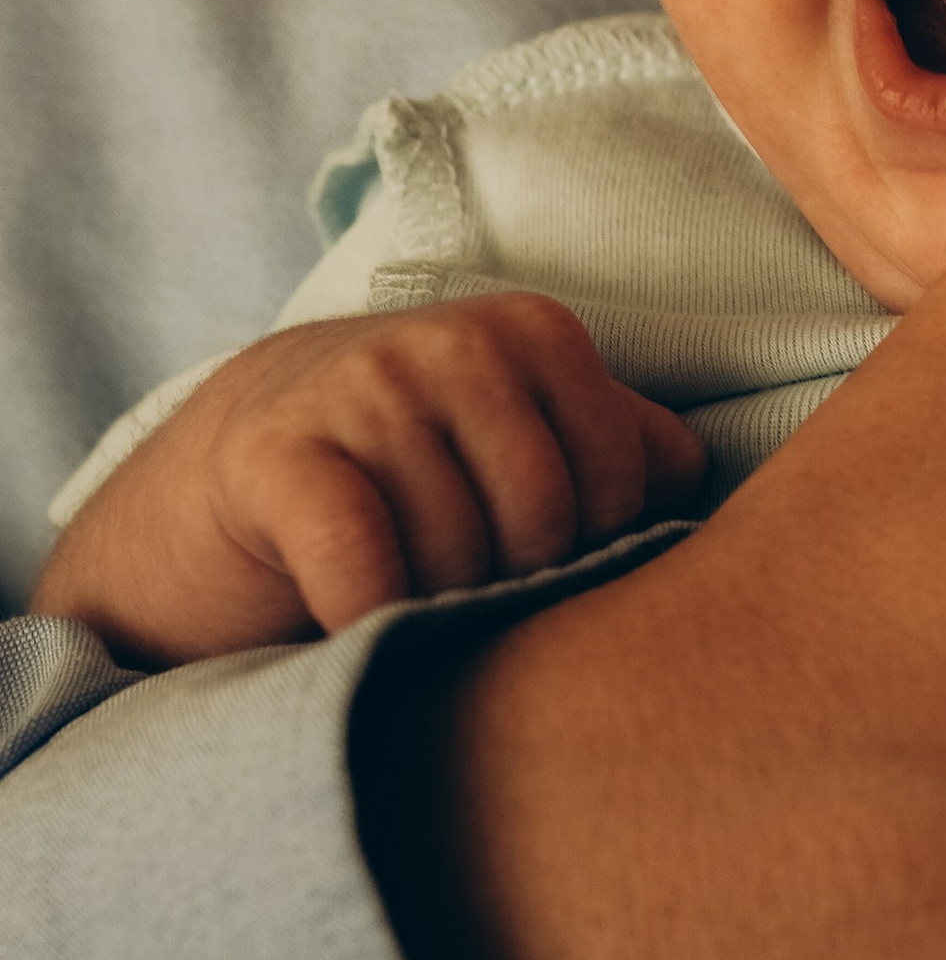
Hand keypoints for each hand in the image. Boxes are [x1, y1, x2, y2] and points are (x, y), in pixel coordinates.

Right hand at [33, 298, 706, 663]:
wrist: (230, 468)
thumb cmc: (411, 468)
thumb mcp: (517, 435)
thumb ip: (615, 444)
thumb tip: (700, 475)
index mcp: (534, 332)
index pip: (625, 482)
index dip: (592, 549)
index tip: (539, 561)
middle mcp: (453, 342)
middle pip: (546, 523)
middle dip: (514, 584)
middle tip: (467, 592)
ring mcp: (362, 389)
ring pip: (459, 554)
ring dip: (437, 606)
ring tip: (413, 597)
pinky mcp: (278, 456)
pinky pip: (364, 568)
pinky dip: (370, 620)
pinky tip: (360, 626)